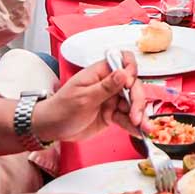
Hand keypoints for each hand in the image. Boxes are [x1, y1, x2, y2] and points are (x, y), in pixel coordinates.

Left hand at [32, 52, 148, 141]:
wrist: (51, 128)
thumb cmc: (60, 109)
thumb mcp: (83, 98)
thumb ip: (106, 86)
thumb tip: (123, 72)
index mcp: (100, 73)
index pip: (123, 62)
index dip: (131, 71)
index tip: (130, 85)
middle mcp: (108, 84)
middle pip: (132, 86)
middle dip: (137, 101)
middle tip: (136, 116)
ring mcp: (111, 99)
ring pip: (132, 103)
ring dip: (140, 115)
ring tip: (143, 128)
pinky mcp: (112, 114)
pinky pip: (126, 118)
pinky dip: (133, 125)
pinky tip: (138, 131)